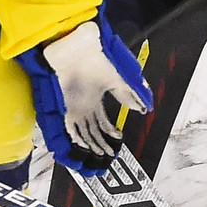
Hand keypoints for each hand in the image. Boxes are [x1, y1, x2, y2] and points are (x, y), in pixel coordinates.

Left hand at [18, 16, 151, 173]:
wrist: (78, 48)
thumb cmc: (96, 58)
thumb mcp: (117, 79)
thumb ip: (129, 95)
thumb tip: (143, 109)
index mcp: (93, 99)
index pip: (101, 122)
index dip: (109, 133)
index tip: (118, 140)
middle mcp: (82, 106)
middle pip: (91, 132)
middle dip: (100, 146)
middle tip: (109, 157)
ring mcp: (72, 107)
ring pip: (80, 133)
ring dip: (90, 146)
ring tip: (98, 158)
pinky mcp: (63, 106)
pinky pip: (67, 128)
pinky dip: (74, 139)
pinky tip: (83, 147)